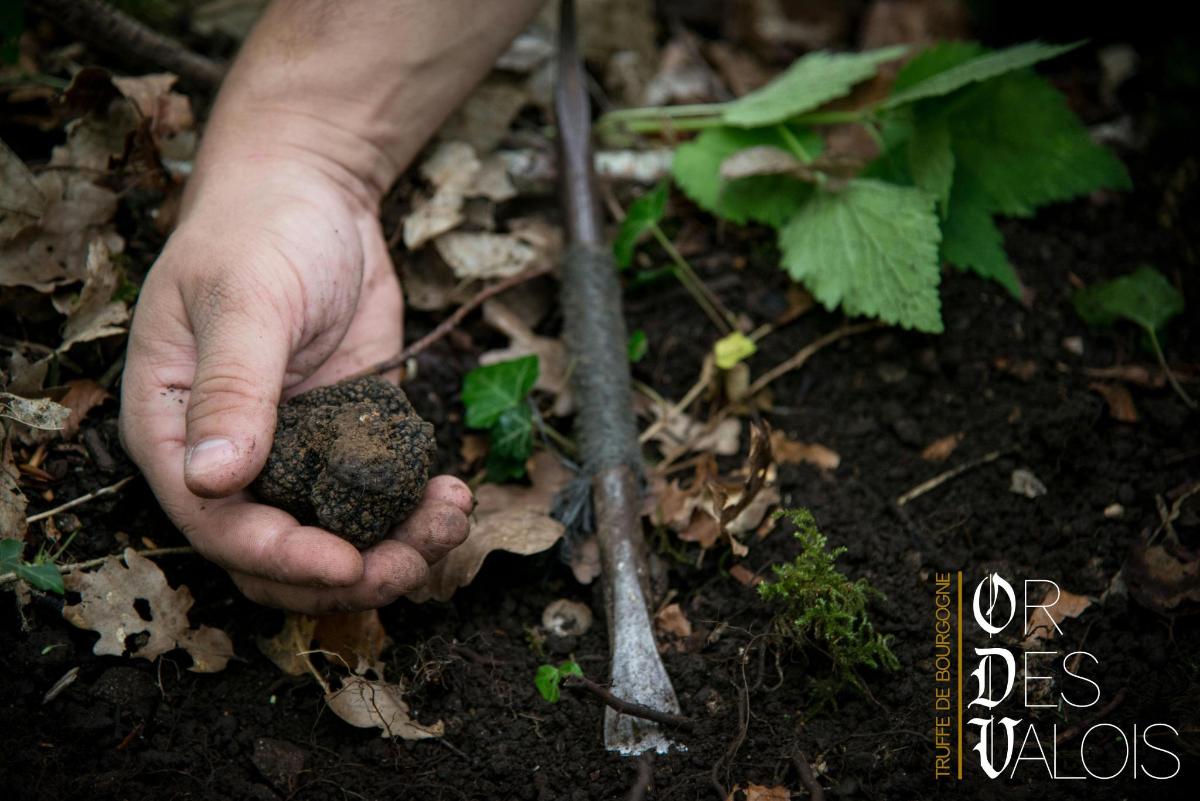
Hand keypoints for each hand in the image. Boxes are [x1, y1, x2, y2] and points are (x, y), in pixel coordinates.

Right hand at [120, 149, 470, 612]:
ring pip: (335, 538)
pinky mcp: (349, 440)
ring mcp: (295, 453)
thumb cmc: (257, 231)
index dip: (281, 559)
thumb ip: (232, 389)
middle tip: (414, 562)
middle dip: (346, 574)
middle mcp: (232, 458)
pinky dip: (416, 512)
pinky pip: (379, 500)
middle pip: (278, 556)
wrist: (313, 193)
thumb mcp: (243, 300)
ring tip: (449, 521)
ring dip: (394, 549)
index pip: (217, 527)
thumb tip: (213, 483)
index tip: (347, 564)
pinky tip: (451, 493)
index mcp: (176, 432)